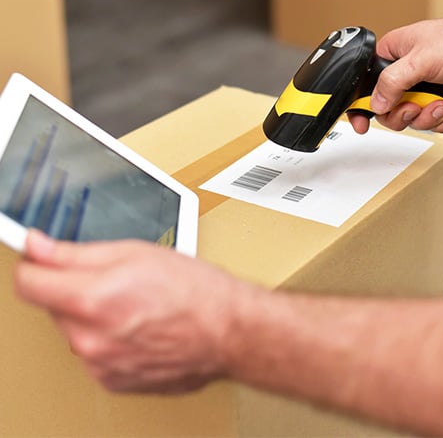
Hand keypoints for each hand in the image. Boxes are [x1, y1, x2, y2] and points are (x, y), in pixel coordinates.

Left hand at [14, 230, 249, 393]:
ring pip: (73, 330)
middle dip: (72, 289)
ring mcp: (100, 365)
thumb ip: (75, 252)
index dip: (35, 265)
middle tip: (112, 279)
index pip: (28, 283)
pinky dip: (106, 338)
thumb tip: (37, 248)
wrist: (227, 331)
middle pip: (51, 306)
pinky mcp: (112, 381)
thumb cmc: (194, 291)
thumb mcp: (135, 253)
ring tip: (131, 304)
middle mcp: (90, 340)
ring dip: (91, 315)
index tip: (43, 260)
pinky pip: (92, 352)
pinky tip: (136, 326)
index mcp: (92, 300)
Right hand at [349, 10, 442, 133]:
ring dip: (428, 117)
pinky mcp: (439, 99)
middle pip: (388, 109)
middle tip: (415, 107)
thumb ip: (392, 82)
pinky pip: (430, 121)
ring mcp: (422, 87)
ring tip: (442, 105)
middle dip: (405, 113)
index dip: (362, 106)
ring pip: (410, 118)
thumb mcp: (420, 59)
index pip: (367, 85)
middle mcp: (405, 73)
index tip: (361, 124)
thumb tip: (375, 104)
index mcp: (393, 54)